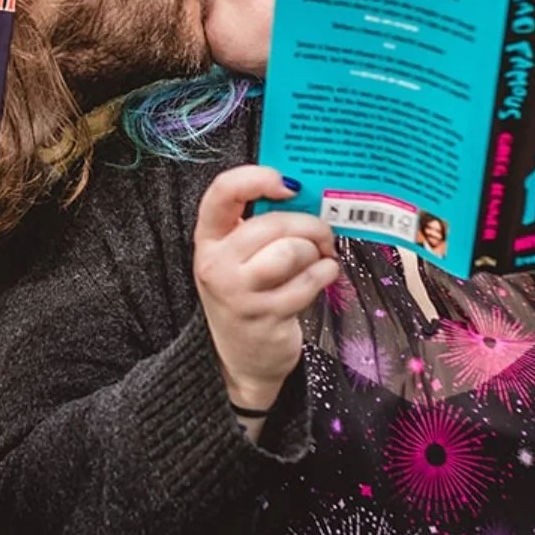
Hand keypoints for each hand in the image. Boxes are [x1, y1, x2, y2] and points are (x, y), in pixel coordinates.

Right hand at [194, 166, 338, 412]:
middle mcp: (216, 264)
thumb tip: (305, 191)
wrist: (240, 357)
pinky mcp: (266, 317)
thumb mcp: (239, 256)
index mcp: (208, 238)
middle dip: (309, 224)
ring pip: (292, 251)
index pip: (223, 192)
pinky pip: (308, 281)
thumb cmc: (247, 293)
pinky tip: (324, 274)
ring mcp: (239, 294)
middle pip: (272, 223)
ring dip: (317, 250)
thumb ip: (261, 222)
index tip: (287, 184)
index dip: (257, 178)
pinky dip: (326, 273)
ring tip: (320, 257)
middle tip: (323, 233)